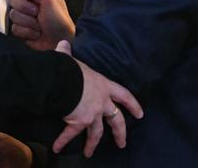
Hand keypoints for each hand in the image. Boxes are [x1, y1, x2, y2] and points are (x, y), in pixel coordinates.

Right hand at [1, 0, 74, 49]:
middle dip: (24, 6)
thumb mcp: (52, 1)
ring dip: (28, 22)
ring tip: (39, 26)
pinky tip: (36, 34)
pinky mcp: (22, 30)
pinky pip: (15, 28)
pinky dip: (27, 32)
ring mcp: (25, 17)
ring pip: (13, 14)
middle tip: (37, 12)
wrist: (61, 42)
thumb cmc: (61, 22)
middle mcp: (30, 4)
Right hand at [54, 41, 142, 157]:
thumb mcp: (71, 59)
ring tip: (89, 153)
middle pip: (116, 120)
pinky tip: (57, 148)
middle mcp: (101, 102)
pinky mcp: (78, 122)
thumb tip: (63, 44)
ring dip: (92, 143)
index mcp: (103, 86)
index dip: (133, 105)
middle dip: (120, 132)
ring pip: (96, 133)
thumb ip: (68, 52)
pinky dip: (62, 141)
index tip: (140, 115)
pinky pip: (70, 134)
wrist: (63, 80)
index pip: (124, 95)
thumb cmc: (71, 68)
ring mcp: (91, 114)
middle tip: (122, 143)